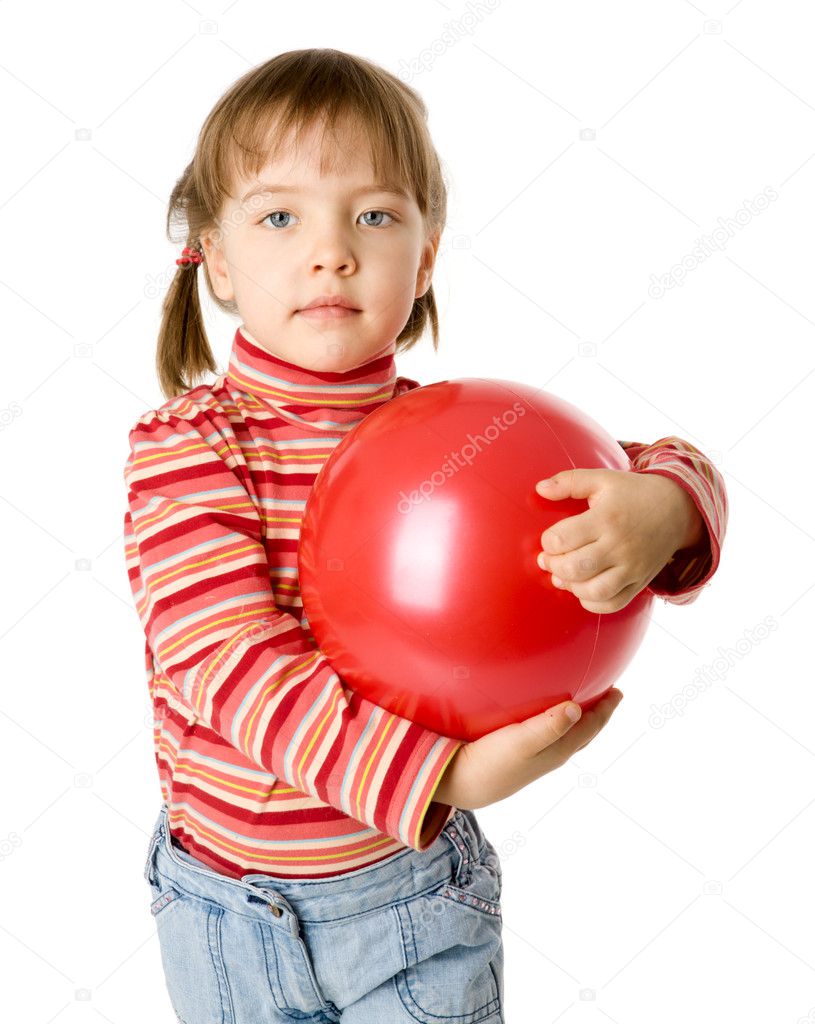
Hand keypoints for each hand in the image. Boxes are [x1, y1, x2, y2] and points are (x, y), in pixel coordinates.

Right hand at [435, 689, 623, 809]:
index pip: (590, 727)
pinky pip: (548, 736)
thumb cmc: (490, 761)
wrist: (461, 783)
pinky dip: (556, 723)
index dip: (606, 709)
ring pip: (566, 736)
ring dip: (578, 719)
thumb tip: (577, 709)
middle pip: (583, 733)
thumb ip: (548, 726)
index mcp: (557, 750)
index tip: (618, 691)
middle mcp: (550, 755)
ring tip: (581, 703)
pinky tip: (542, 715)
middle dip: (597, 714)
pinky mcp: (518, 755)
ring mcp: (534, 757)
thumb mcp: (520, 742)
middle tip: (608, 694)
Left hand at [535, 468, 704, 613]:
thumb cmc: (633, 493)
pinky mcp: (640, 582)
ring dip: (570, 586)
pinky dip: (591, 603)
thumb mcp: (602, 479)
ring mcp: (632, 567)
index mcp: (606, 518)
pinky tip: (584, 588)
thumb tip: (540, 488)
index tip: (551, 539)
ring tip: (564, 575)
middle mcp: (620, 545)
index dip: (548, 542)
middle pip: (575, 568)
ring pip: (593, 591)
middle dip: (553, 565)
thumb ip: (569, 481)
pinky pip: (612, 604)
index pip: (562, 539)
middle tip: (550, 559)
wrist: (678, 509)